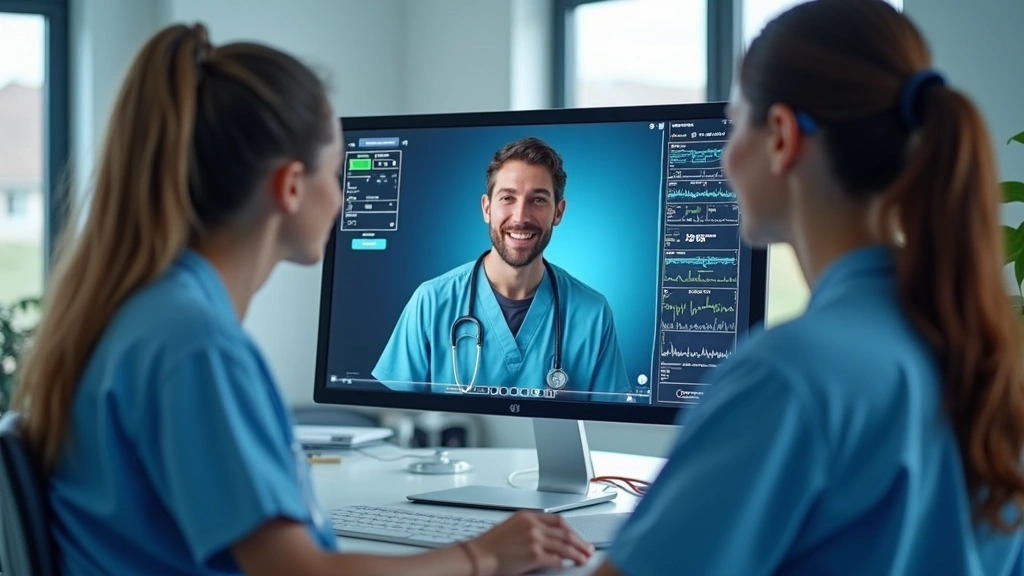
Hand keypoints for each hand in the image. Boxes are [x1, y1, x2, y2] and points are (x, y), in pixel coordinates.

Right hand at [466, 511, 594, 575]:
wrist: (478, 555)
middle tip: (588, 549)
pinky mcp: (534, 554)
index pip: (558, 520)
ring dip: (577, 553)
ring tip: (584, 559)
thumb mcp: (511, 527)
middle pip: (565, 532)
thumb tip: (547, 537)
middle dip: (580, 542)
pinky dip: (565, 562)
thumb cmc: (490, 545)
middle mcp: (533, 525)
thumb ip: (530, 528)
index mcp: (528, 516)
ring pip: (564, 545)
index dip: (572, 529)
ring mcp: (534, 539)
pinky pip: (556, 559)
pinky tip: (568, 565)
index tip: (578, 537)